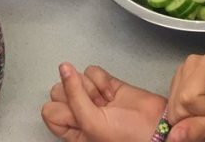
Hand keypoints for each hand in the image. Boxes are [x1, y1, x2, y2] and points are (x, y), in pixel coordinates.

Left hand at [42, 64, 165, 141]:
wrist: (154, 126)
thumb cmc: (125, 137)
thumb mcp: (91, 122)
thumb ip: (74, 95)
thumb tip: (64, 69)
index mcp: (71, 131)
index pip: (50, 109)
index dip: (63, 106)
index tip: (76, 111)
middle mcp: (79, 114)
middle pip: (62, 89)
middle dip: (78, 94)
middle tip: (93, 105)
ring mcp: (92, 98)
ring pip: (77, 77)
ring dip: (92, 87)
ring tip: (105, 101)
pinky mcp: (106, 84)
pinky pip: (93, 72)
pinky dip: (102, 79)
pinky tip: (111, 93)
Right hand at [167, 55, 204, 140]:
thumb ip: (201, 128)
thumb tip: (173, 136)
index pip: (187, 100)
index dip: (202, 112)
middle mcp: (191, 63)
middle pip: (177, 103)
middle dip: (194, 115)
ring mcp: (184, 69)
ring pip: (173, 106)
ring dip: (190, 114)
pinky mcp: (180, 79)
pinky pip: (174, 104)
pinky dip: (187, 111)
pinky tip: (201, 105)